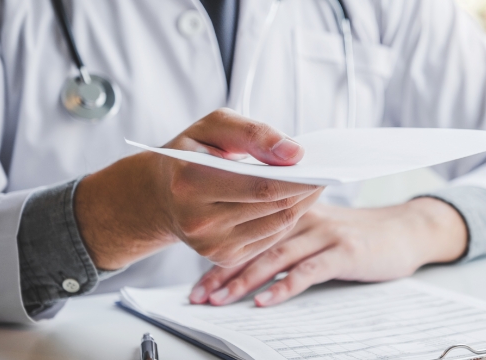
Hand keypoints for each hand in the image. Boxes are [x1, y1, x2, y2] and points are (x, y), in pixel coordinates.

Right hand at [74, 108, 322, 269]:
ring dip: (303, 203)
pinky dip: (287, 217)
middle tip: (326, 171)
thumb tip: (295, 153)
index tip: (320, 164)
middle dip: (306, 188)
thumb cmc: (192, 152)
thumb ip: (254, 133)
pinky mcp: (223, 257)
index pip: (262, 185)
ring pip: (277, 224)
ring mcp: (210, 245)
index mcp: (190, 181)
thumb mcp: (214, 126)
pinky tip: (295, 200)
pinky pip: (270, 237)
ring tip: (315, 182)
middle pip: (273, 206)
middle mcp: (198, 220)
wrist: (160, 194)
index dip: (298, 177)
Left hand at [188, 197, 466, 305]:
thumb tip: (247, 266)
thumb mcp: (319, 229)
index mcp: (294, 210)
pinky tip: (265, 302)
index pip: (248, 232)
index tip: (198, 285)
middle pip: (255, 243)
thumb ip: (288, 238)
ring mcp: (326, 233)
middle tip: (199, 296)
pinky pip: (309, 270)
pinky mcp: (345, 251)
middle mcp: (305, 217)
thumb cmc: (359, 235)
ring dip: (245, 280)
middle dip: (223, 271)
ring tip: (221, 300)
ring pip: (276, 255)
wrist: (405, 230)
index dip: (220, 258)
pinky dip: (284, 287)